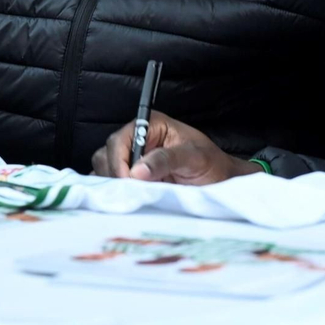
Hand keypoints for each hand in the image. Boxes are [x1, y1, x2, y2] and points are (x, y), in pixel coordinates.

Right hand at [91, 112, 261, 184]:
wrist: (221, 181)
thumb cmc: (212, 164)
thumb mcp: (194, 158)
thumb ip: (166, 160)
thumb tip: (137, 171)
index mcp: (150, 125)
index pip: (119, 140)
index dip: (119, 162)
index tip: (129, 183)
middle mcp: (137, 139)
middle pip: (107, 153)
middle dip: (115, 175)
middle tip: (132, 193)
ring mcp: (132, 158)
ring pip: (103, 168)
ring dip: (113, 184)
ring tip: (133, 195)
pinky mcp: (131, 177)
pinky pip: (109, 182)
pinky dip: (112, 192)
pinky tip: (126, 199)